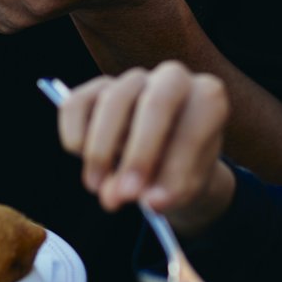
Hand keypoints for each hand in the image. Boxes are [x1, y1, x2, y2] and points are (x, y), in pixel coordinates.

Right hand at [55, 62, 234, 220]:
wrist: (164, 159)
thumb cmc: (180, 169)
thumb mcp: (184, 186)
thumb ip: (168, 191)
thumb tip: (147, 201)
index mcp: (207, 98)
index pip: (195, 123)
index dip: (176, 165)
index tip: (155, 203)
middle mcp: (173, 78)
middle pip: (156, 103)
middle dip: (139, 154)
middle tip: (123, 196)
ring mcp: (134, 79)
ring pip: (113, 101)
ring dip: (101, 151)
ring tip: (97, 188)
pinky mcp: (98, 87)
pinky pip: (77, 103)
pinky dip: (74, 132)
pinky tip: (79, 155)